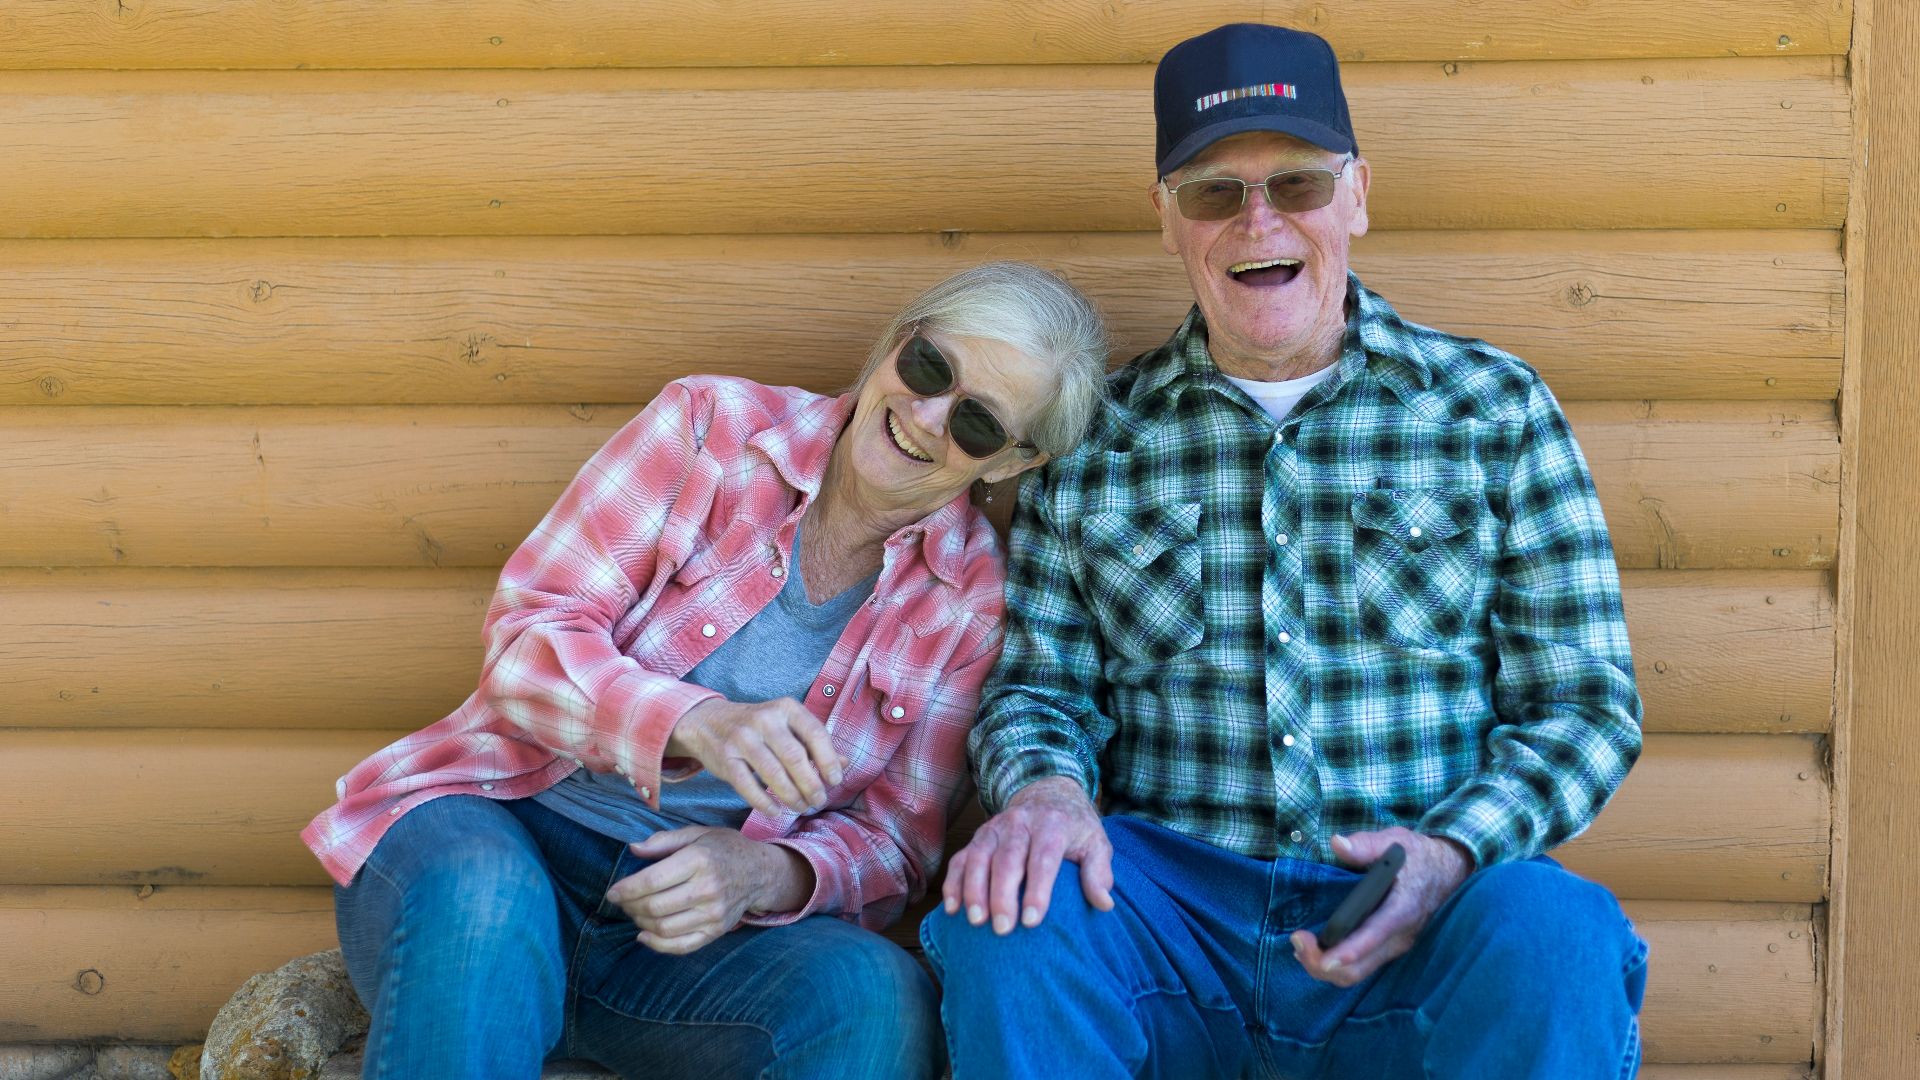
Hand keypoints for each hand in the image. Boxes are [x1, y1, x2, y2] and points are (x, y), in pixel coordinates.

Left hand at [604, 826, 812, 954]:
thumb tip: (633, 849)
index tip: (613, 892)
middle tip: (623, 901)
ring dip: (640, 923)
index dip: (625, 889)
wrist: (760, 871)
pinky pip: (680, 946)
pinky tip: (644, 935)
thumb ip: (664, 841)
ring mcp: (713, 914)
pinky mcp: (716, 931)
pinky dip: (657, 945)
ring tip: (635, 912)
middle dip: (630, 906)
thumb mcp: (697, 834)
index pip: (651, 881)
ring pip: (663, 928)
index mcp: (699, 860)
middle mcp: (707, 889)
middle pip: (654, 906)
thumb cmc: (724, 848)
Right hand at [666, 697, 845, 815]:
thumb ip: (814, 743)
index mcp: (786, 708)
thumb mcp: (788, 726)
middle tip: (819, 801)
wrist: (708, 721)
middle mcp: (765, 719)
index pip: (815, 734)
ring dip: (792, 796)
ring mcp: (743, 737)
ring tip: (801, 807)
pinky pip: (747, 785)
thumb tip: (845, 764)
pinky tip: (775, 811)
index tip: (835, 781)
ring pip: (773, 773)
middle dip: (811, 785)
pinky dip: (764, 802)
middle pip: (795, 757)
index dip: (829, 761)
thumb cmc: (758, 727)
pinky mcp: (725, 757)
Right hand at [940, 775, 1113, 934]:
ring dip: (974, 889)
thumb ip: (1099, 872)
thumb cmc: (1074, 827)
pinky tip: (953, 908)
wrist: (1047, 792)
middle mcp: (1020, 823)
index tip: (1033, 921)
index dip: (1037, 890)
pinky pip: (961, 859)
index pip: (1043, 858)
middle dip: (1002, 895)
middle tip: (1003, 929)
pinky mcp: (978, 837)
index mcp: (1052, 824)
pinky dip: (954, 883)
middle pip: (1007, 859)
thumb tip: (1104, 904)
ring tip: (976, 921)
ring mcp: (995, 829)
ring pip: (979, 857)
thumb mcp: (1096, 843)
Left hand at [1289, 828, 1472, 986]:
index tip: (1324, 958)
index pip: (1375, 935)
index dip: (1350, 951)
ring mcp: (1394, 947)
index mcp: (1403, 909)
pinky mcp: (1387, 949)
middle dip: (1323, 964)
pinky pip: (1359, 967)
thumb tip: (1337, 843)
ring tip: (1300, 945)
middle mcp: (1400, 936)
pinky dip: (1333, 964)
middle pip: (1359, 967)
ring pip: (1356, 973)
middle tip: (1297, 941)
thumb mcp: (1396, 841)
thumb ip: (1366, 844)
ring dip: (1323, 967)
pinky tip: (1315, 948)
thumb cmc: (1418, 856)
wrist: (1447, 872)